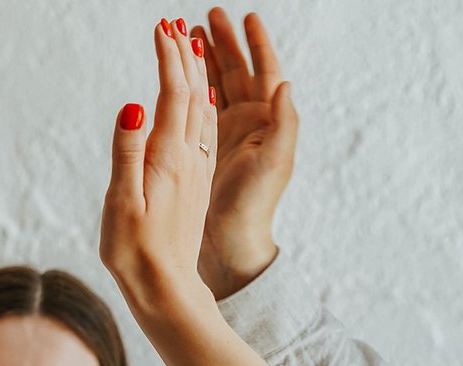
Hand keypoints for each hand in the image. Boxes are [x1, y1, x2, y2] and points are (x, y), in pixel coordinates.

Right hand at [101, 19, 216, 319]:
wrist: (165, 290)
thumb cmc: (135, 253)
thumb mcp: (122, 204)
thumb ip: (127, 154)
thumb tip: (132, 107)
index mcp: (169, 159)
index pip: (173, 94)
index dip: (169, 58)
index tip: (162, 25)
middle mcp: (188, 159)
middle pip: (192, 95)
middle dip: (184, 56)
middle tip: (174, 22)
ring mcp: (193, 171)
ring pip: (201, 110)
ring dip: (196, 74)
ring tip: (190, 46)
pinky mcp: (192, 184)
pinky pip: (201, 131)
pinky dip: (198, 104)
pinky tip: (198, 100)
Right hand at [192, 9, 297, 299]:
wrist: (229, 245)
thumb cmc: (251, 208)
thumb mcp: (274, 164)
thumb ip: (283, 123)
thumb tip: (284, 83)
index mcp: (266, 123)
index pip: (262, 71)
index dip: (254, 44)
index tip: (244, 17)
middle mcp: (250, 126)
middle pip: (238, 72)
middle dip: (224, 43)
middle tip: (207, 17)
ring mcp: (227, 137)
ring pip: (216, 87)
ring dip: (205, 61)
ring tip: (188, 37)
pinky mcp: (206, 151)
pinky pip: (198, 110)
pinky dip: (190, 89)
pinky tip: (178, 80)